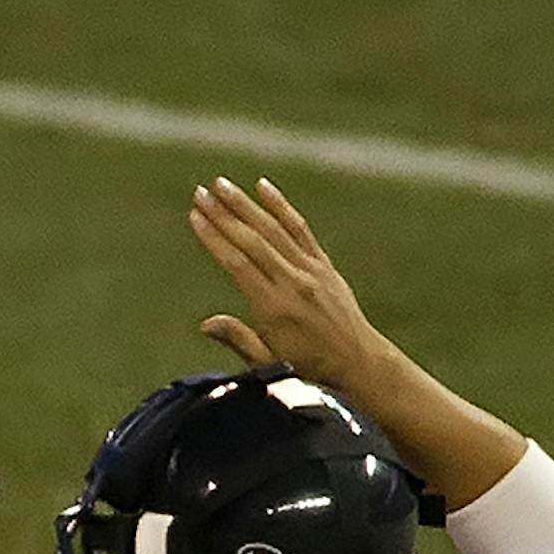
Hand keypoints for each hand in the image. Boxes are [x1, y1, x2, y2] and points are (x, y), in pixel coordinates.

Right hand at [188, 177, 389, 392]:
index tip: (195, 218)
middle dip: (224, 214)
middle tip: (201, 193)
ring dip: (246, 204)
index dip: (214, 239)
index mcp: (274, 308)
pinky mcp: (323, 264)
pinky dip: (281, 206)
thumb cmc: (307, 368)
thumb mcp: (267, 363)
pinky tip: (263, 187)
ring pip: (274, 229)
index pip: (238, 264)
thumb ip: (238, 338)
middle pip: (253, 240)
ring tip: (222, 184)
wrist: (357, 360)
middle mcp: (293, 282)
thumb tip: (205, 324)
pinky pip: (299, 229)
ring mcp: (310, 270)